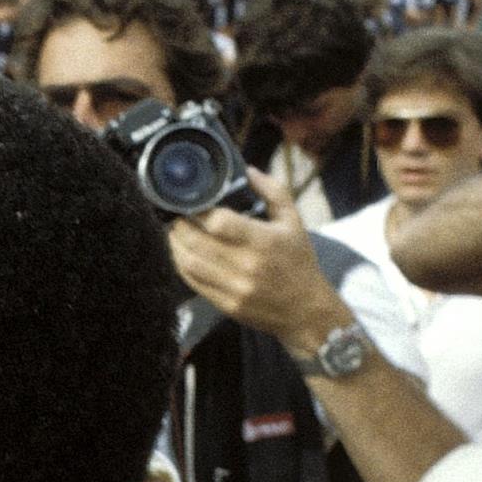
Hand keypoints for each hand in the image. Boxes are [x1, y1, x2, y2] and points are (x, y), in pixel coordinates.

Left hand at [166, 167, 351, 351]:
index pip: (219, 222)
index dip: (200, 210)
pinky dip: (181, 265)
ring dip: (175, 244)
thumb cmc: (299, 261)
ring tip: (175, 231)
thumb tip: (248, 171)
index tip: (193, 201)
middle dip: (180, 225)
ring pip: (189, 263)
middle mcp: (247, 266)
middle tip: (176, 214)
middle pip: (197, 242)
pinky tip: (182, 253)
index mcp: (264, 241)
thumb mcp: (294, 222)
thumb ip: (273, 192)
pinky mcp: (226, 304)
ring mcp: (235, 288)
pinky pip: (193, 282)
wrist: (306, 311)